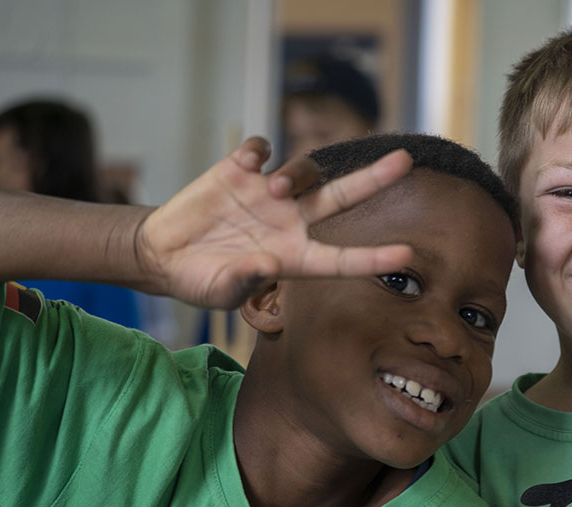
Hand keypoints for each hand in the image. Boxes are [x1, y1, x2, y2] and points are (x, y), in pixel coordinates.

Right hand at [136, 136, 414, 308]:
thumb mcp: (218, 291)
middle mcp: (290, 223)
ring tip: (275, 186)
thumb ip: (242, 281)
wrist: (164, 253)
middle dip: (374, 179)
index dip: (374, 258)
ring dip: (297, 173)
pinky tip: (247, 160)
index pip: (342, 259)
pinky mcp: (238, 172)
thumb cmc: (200, 280)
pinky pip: (259, 150)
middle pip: (342, 198)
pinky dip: (258, 150)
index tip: (408, 255)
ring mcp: (267, 195)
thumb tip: (266, 266)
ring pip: (304, 171)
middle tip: (405, 160)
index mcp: (294, 258)